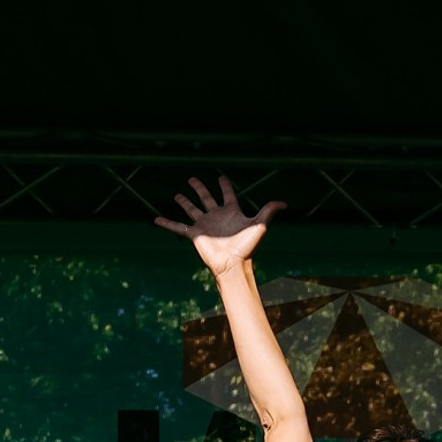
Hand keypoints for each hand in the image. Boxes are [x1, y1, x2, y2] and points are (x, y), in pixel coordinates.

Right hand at [155, 175, 286, 277]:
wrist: (233, 263)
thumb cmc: (247, 246)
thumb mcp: (259, 225)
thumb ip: (268, 211)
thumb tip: (284, 203)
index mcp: (230, 212)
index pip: (227, 195)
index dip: (224, 186)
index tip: (221, 178)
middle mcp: (216, 216)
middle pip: (206, 198)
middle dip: (199, 188)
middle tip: (192, 179)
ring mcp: (204, 225)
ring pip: (191, 209)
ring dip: (184, 202)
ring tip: (177, 194)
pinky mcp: (194, 234)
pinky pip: (177, 227)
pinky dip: (167, 223)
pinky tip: (156, 219)